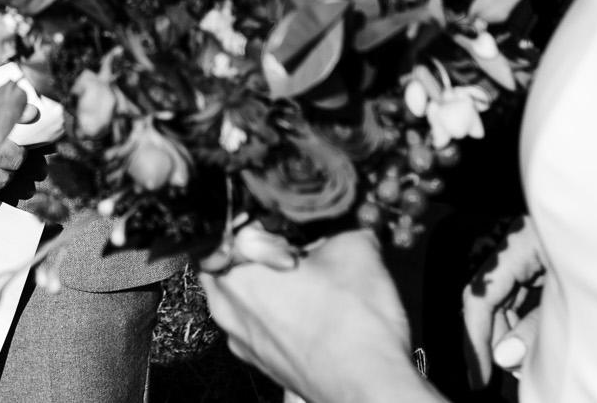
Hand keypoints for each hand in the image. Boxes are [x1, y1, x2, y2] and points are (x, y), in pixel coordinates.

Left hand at [201, 230, 438, 402]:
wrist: (369, 387)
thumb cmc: (354, 325)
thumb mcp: (353, 247)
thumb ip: (332, 225)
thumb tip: (332, 222)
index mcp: (235, 270)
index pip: (228, 223)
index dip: (257, 212)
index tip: (281, 214)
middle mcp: (226, 306)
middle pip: (227, 258)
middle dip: (255, 247)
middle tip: (291, 242)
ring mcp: (240, 338)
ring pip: (241, 293)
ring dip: (265, 280)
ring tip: (306, 277)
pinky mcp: (260, 360)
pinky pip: (257, 322)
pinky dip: (276, 311)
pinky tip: (311, 309)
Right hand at [462, 219, 545, 389]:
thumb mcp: (569, 298)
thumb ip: (535, 329)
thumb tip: (503, 357)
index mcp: (522, 244)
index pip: (480, 294)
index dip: (475, 338)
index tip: (481, 376)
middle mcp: (523, 245)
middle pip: (491, 296)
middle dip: (496, 338)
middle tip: (504, 373)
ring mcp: (534, 252)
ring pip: (507, 298)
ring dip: (511, 332)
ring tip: (523, 364)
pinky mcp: (547, 262)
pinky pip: (524, 294)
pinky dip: (525, 320)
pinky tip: (533, 344)